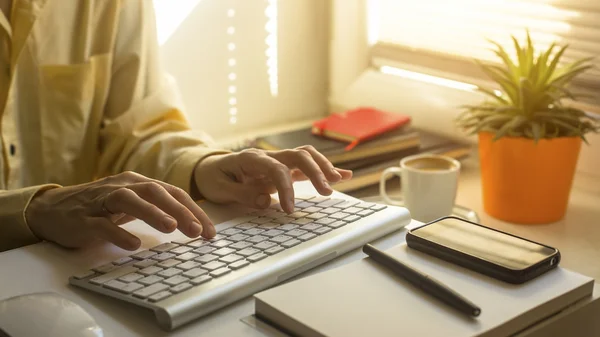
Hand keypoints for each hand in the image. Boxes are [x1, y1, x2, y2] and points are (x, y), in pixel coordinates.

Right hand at [26, 171, 214, 250]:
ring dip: (152, 213)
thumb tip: (194, 223)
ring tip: (172, 228)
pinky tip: (133, 245)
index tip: (210, 232)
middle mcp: (122, 186)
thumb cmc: (101, 207)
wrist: (53, 209)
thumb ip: (158, 208)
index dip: (194, 211)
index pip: (173, 193)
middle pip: (155, 192)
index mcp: (138, 183)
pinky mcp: (83, 218)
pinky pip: (101, 224)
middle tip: (197, 231)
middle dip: (179, 210)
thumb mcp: (133, 203)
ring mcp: (101, 201)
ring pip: (129, 200)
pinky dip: (118, 233)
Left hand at [193, 146, 352, 212]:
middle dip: (315, 172)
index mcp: (250, 159)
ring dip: (323, 167)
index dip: (286, 188)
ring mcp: (277, 160)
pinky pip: (306, 165)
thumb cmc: (214, 178)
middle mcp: (268, 155)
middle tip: (325, 193)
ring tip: (337, 182)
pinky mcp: (283, 167)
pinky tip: (343, 175)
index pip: (276, 169)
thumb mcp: (219, 190)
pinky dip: (325, 169)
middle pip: (298, 155)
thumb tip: (266, 200)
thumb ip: (242, 194)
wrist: (209, 168)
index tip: (290, 210)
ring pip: (306, 156)